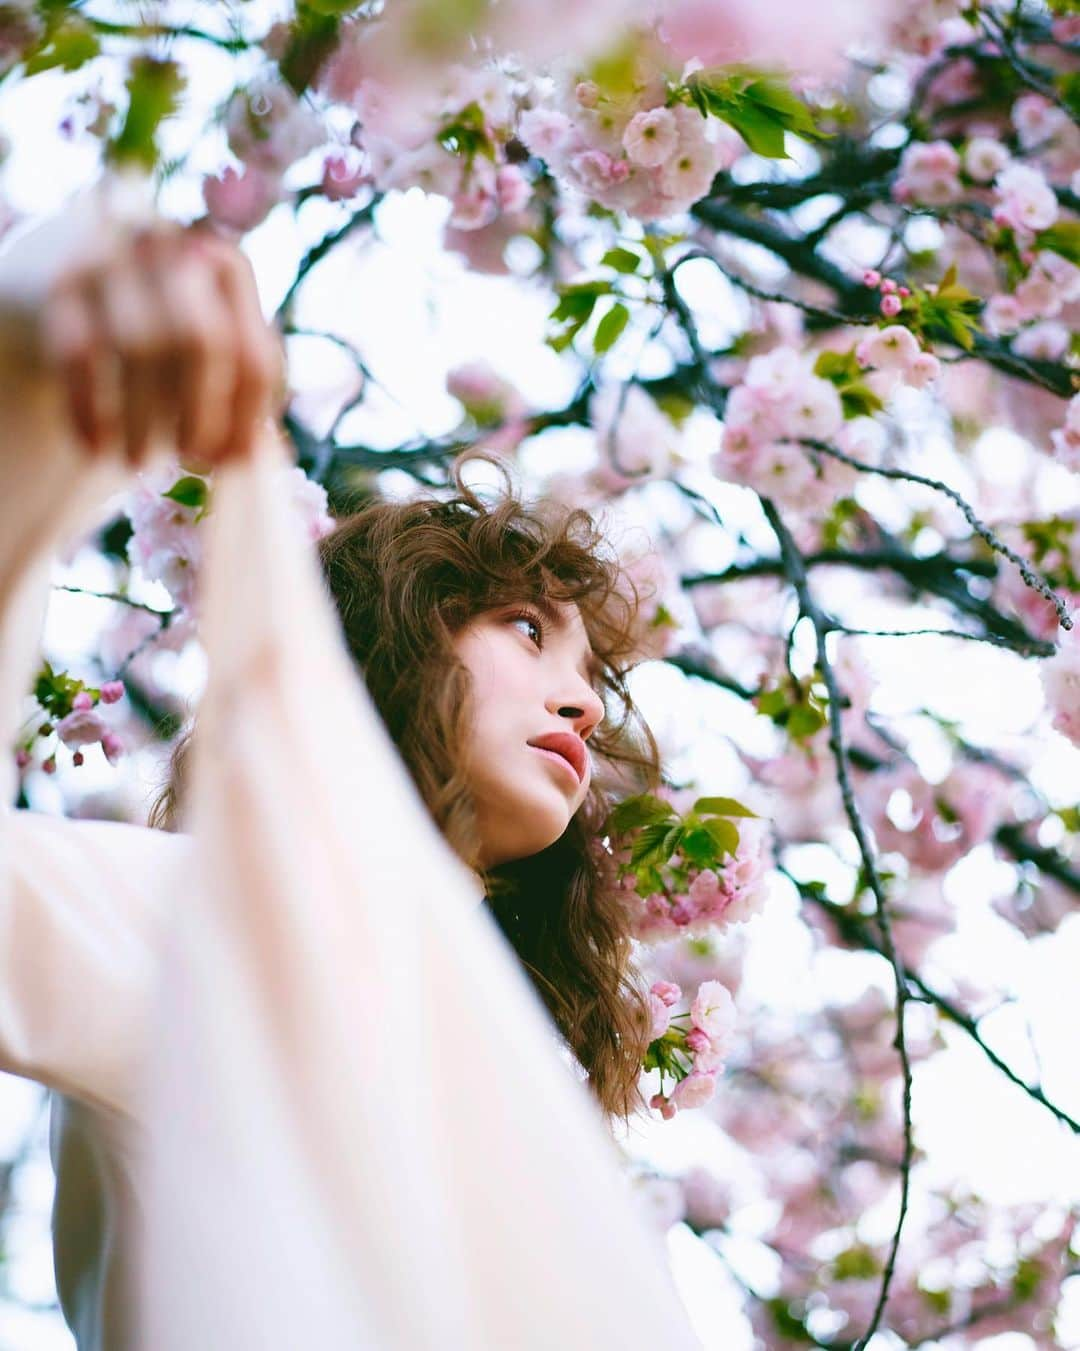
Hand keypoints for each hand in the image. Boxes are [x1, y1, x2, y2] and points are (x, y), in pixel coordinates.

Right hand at [39, 221, 284, 471]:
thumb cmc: (156, 329)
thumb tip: (253, 458)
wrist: (66, 283)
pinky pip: (80, 354)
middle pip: (200, 342)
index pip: (254, 352)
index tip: (230, 462)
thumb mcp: (203, 341)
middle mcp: (173, 249)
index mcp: (225, 266)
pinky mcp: (60, 280)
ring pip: (141, 347)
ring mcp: (113, 257)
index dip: (245, 419)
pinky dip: (92, 411)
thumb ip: (233, 389)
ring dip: (142, 420)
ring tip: (137, 462)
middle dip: (200, 416)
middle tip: (189, 461)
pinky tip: (96, 449)